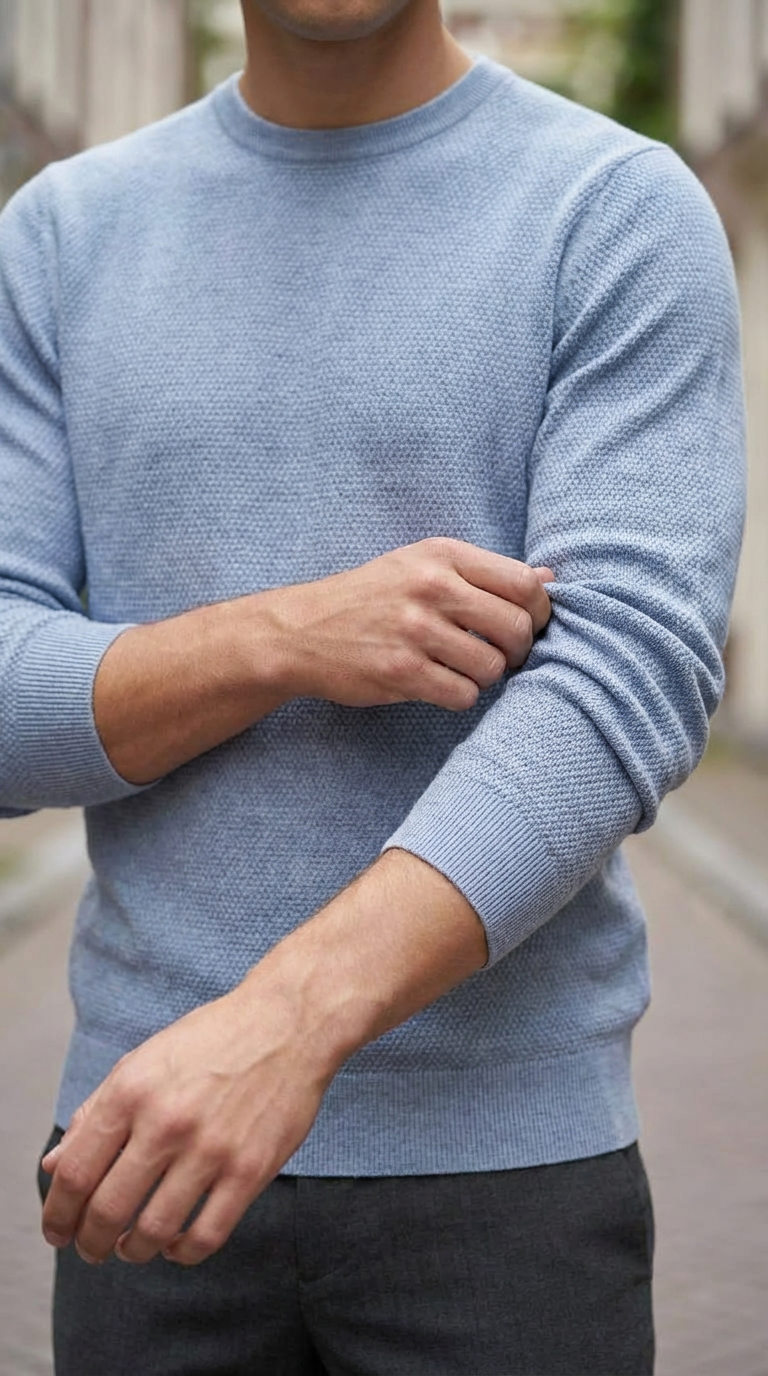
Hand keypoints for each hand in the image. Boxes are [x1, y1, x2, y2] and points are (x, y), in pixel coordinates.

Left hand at [40, 850, 485, 1266]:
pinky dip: (183, 1252)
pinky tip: (177, 1245)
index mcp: (131, 1090)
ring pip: (154, 1230)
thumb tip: (55, 1165)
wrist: (288, 1022)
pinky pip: (207, 1235)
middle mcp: (166, 1121)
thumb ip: (96, 1113)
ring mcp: (211, 1148)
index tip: (58, 1230)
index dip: (58, 1212)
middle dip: (91, 1242)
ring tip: (133, 1247)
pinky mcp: (251, 1169)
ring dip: (135, 1250)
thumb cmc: (213, 1039)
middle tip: (92, 1249)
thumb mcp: (144, 1061)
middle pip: (108, 1209)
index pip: (75, 1171)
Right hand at [264, 537, 553, 711]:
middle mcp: (431, 587)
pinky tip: (440, 684)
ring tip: (464, 669)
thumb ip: (485, 573)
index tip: (527, 626)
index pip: (524, 584)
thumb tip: (550, 578)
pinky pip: (463, 694)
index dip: (538, 613)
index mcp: (443, 555)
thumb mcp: (423, 565)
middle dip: (518, 650)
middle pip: (516, 628)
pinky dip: (460, 696)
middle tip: (502, 656)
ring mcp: (415, 630)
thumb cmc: (371, 597)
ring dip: (486, 676)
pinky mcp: (400, 672)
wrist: (301, 630)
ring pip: (492, 667)